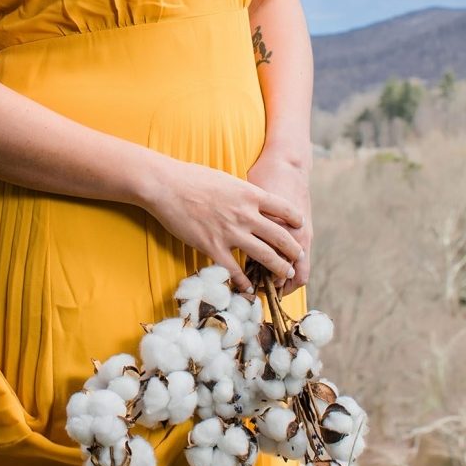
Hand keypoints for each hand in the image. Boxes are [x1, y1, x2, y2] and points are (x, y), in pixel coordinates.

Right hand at [145, 156, 304, 293]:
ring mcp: (230, 232)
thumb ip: (241, 193)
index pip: (284, 209)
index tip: (299, 227)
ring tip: (284, 274)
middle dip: (293, 249)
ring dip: (278, 267)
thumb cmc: (191, 178)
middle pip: (280, 236)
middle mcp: (245, 214)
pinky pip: (234, 269)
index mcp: (250, 194)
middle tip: (298, 257)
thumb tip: (249, 200)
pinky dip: (244, 281)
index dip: (296, 220)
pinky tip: (249, 287)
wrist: (166, 185)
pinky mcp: (212, 246)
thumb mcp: (226, 179)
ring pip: (264, 255)